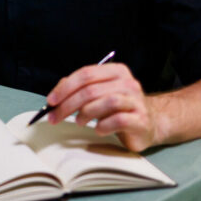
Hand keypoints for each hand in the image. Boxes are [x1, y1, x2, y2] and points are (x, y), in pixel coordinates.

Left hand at [44, 62, 160, 151]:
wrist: (149, 124)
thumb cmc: (119, 108)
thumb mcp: (99, 94)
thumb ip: (79, 89)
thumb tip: (56, 95)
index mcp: (116, 71)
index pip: (86, 74)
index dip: (65, 87)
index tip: (51, 100)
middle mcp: (128, 83)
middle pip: (92, 90)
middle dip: (68, 104)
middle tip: (55, 117)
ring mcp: (136, 101)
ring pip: (106, 102)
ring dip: (86, 113)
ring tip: (79, 121)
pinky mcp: (141, 120)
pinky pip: (118, 120)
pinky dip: (103, 126)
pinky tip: (99, 129)